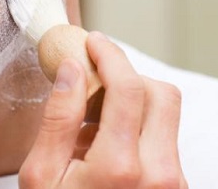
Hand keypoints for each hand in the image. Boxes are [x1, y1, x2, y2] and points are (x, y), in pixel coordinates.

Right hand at [19, 31, 187, 188]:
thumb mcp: (40, 177)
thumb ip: (59, 119)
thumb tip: (74, 69)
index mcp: (121, 168)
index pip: (129, 87)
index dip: (111, 55)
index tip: (93, 42)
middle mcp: (159, 174)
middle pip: (160, 92)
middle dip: (128, 74)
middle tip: (95, 76)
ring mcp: (174, 182)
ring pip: (167, 113)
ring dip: (135, 100)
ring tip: (95, 120)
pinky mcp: (178, 187)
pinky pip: (166, 138)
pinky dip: (140, 126)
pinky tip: (108, 145)